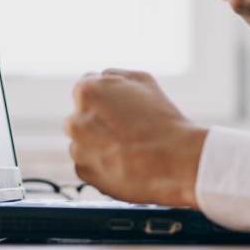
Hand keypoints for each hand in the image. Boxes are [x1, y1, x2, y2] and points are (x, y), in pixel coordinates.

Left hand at [63, 69, 206, 208]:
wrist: (175, 159)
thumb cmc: (162, 119)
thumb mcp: (142, 80)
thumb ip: (113, 76)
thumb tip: (102, 80)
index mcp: (86, 91)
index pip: (86, 90)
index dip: (106, 99)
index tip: (120, 109)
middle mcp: (75, 120)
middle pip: (82, 117)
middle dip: (99, 122)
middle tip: (127, 129)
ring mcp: (77, 149)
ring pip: (84, 142)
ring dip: (100, 144)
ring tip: (129, 148)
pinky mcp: (84, 173)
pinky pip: (89, 164)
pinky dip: (102, 164)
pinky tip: (125, 161)